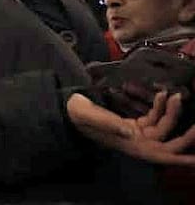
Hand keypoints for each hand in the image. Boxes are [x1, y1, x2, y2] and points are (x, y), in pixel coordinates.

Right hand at [67, 91, 194, 165]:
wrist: (69, 109)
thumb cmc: (78, 114)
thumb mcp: (90, 116)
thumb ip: (109, 123)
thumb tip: (130, 132)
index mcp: (131, 146)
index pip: (162, 155)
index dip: (181, 157)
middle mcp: (138, 143)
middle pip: (170, 143)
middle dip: (187, 136)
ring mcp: (138, 133)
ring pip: (164, 126)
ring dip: (172, 113)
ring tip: (176, 95)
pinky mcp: (135, 124)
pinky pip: (154, 117)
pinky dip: (160, 106)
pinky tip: (162, 94)